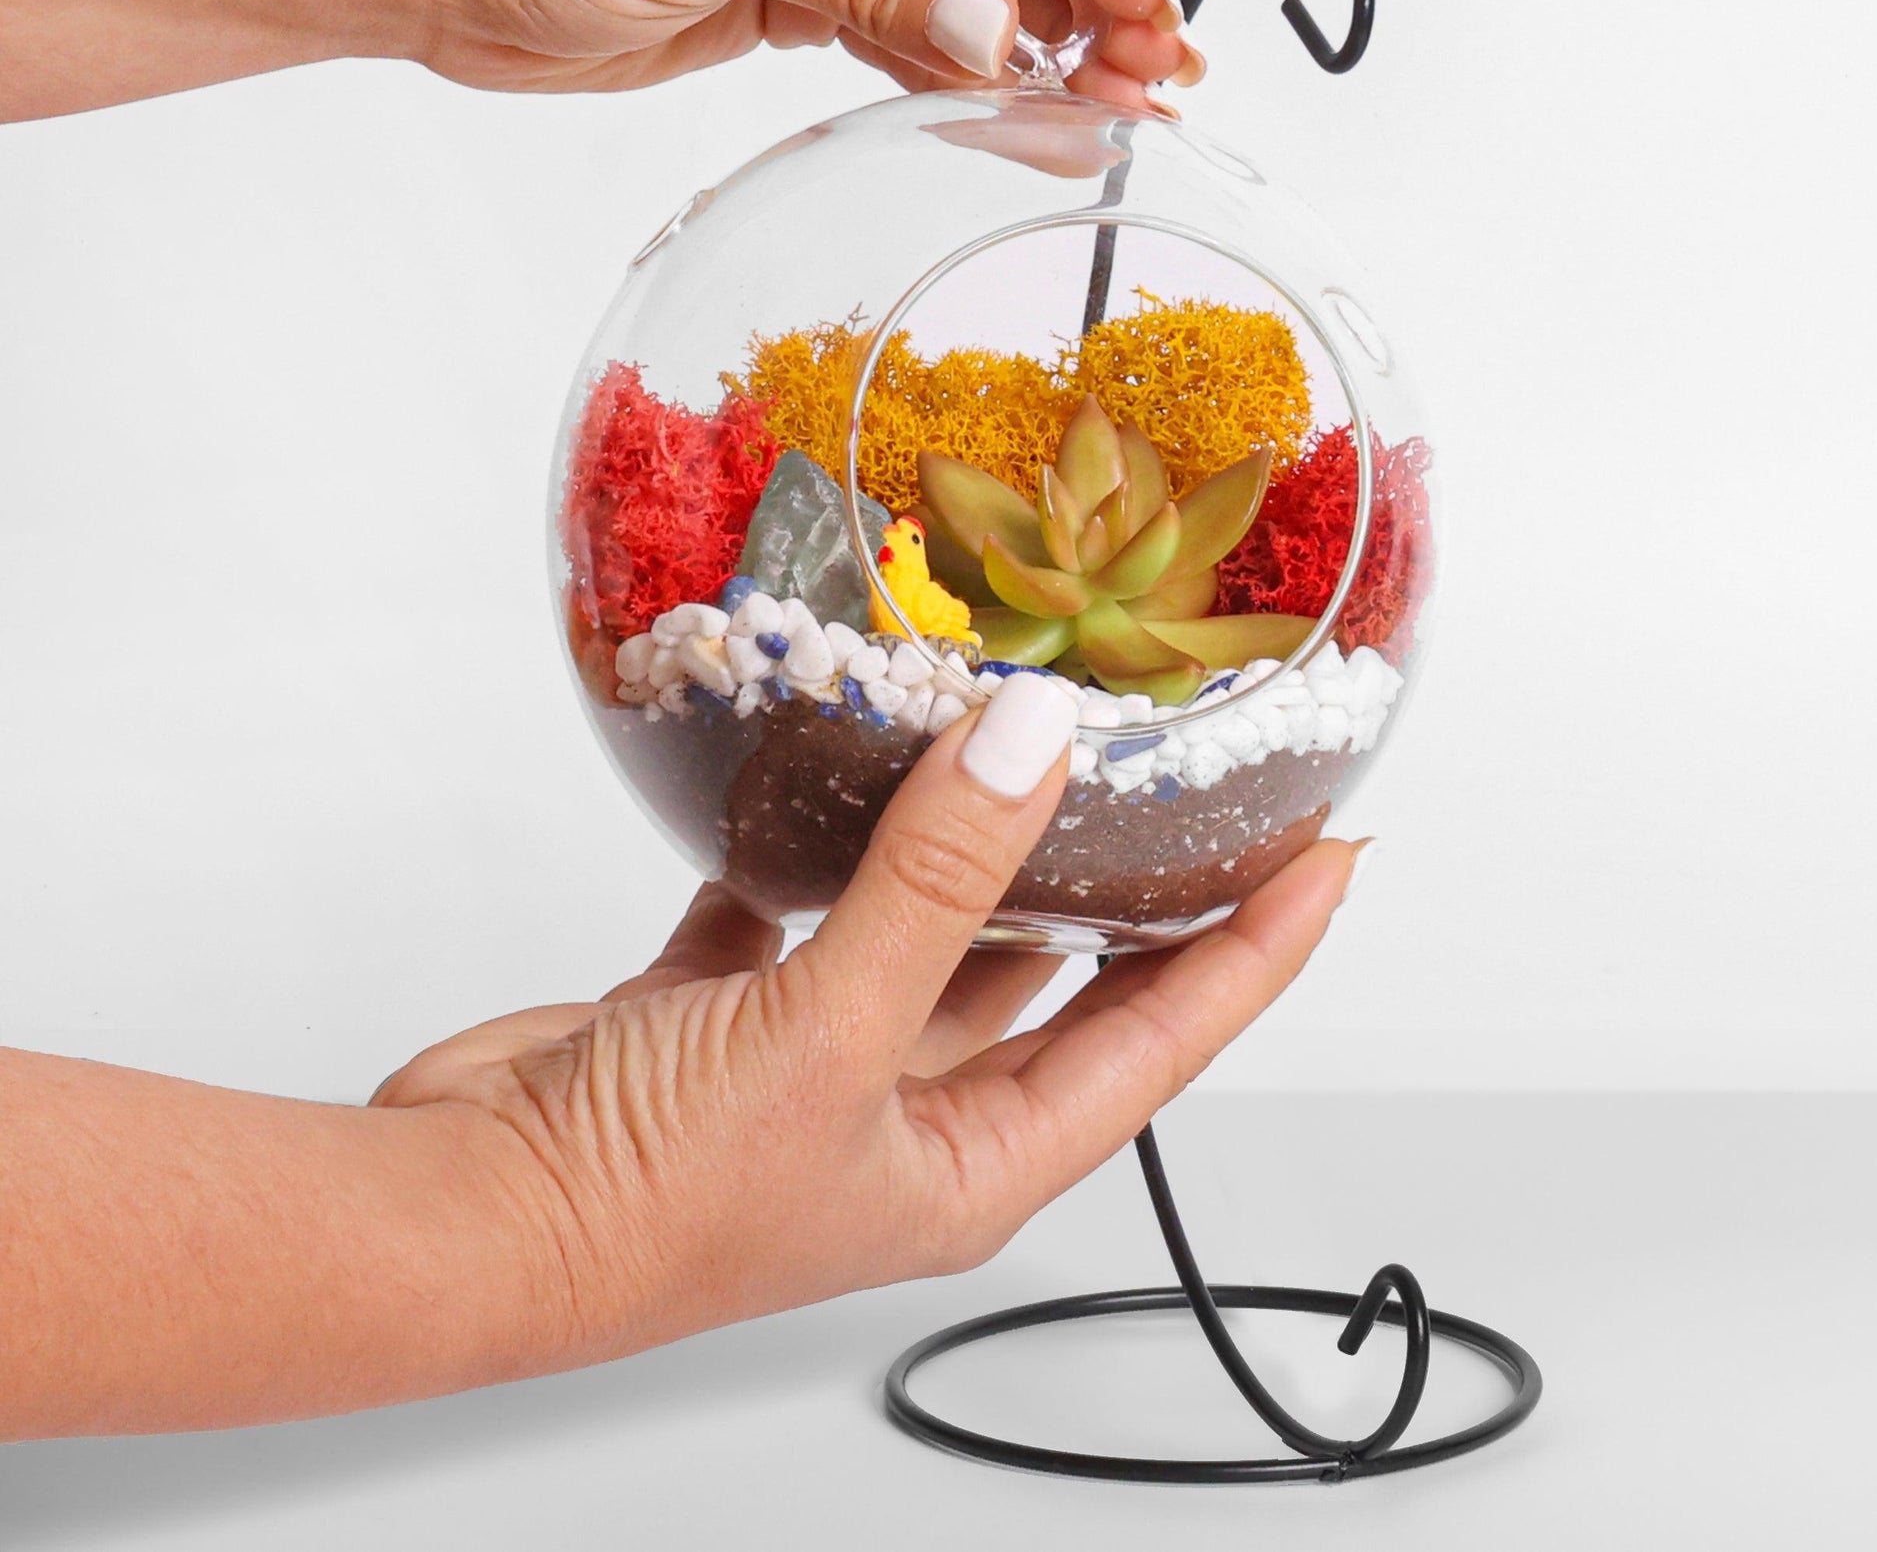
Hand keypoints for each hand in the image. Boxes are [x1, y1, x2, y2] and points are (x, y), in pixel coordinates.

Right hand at [374, 675, 1359, 1363]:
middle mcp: (909, 1111)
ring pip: (929, 927)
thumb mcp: (828, 1036)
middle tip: (1190, 780)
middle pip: (1058, 977)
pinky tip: (835, 771)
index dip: (1259, 949)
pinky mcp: (725, 1008)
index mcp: (975, 1159)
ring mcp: (815, 1056)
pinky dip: (819, 842)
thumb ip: (938, 883)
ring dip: (967, 843)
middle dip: (1126, 884)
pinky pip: (799, 905)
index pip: (1165, 1039)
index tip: (1330, 853)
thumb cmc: (646, 1202)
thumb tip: (1032, 749)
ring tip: (1027, 741)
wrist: (459, 1221)